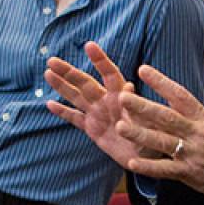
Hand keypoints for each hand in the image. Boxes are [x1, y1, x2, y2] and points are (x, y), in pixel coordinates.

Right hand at [44, 42, 147, 165]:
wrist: (148, 158)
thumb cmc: (155, 139)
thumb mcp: (149, 123)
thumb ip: (137, 107)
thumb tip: (129, 88)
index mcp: (122, 96)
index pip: (109, 74)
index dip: (100, 60)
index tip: (89, 45)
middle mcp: (107, 101)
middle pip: (85, 83)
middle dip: (69, 72)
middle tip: (51, 60)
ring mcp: (98, 114)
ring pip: (76, 97)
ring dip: (62, 86)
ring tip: (47, 73)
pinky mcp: (93, 129)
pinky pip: (75, 118)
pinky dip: (63, 112)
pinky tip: (49, 104)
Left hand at [114, 65, 203, 204]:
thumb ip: (192, 114)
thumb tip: (169, 98)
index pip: (180, 95)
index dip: (161, 81)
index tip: (142, 69)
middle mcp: (197, 132)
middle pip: (166, 116)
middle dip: (142, 106)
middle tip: (122, 97)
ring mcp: (193, 153)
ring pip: (162, 141)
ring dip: (139, 134)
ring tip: (120, 127)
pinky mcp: (190, 173)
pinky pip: (165, 169)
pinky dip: (148, 167)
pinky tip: (131, 164)